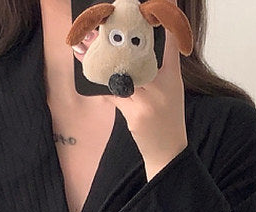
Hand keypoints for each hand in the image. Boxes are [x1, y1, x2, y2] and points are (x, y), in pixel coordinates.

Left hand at [71, 4, 187, 180]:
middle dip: (116, 38)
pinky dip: (101, 86)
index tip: (155, 3)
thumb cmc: (167, 120)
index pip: (169, 41)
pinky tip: (89, 74)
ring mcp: (149, 100)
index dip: (165, 20)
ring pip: (121, 73)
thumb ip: (158, 68)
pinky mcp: (135, 114)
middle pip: (137, 53)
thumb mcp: (170, 89)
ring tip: (83, 47)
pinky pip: (113, 94)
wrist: (168, 152)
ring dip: (99, 59)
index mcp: (173, 76)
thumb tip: (130, 50)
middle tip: (97, 26)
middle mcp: (162, 85)